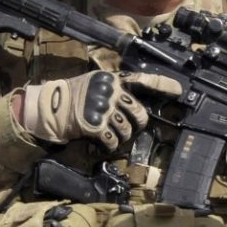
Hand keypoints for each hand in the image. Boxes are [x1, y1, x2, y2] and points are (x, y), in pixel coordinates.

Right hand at [21, 70, 180, 149]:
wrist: (48, 107)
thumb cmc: (73, 97)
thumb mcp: (95, 84)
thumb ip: (116, 90)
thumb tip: (138, 104)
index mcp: (112, 80)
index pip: (143, 81)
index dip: (163, 86)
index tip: (179, 90)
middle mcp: (110, 92)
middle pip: (140, 113)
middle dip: (138, 125)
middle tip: (128, 128)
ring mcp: (102, 108)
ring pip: (127, 130)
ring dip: (120, 137)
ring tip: (109, 135)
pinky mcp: (94, 124)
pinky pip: (112, 141)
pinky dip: (108, 147)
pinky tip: (101, 145)